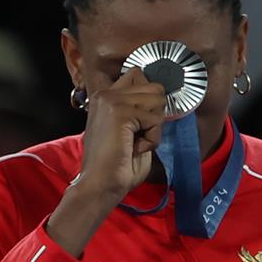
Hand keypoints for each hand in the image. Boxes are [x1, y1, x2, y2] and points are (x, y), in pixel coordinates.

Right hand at [78, 67, 165, 202]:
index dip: (149, 99)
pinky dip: (152, 139)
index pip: (139, 75)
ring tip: (134, 143)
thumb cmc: (117, 165)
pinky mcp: (120, 112)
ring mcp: (111, 100)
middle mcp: (106, 94)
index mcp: (105, 97)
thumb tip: (161, 96)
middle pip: (154, 87)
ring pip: (158, 101)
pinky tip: (134, 149)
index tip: (142, 123)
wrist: (100, 186)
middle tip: (137, 135)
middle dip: (155, 114)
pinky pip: (156, 119)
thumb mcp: (131, 130)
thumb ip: (141, 111)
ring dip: (154, 127)